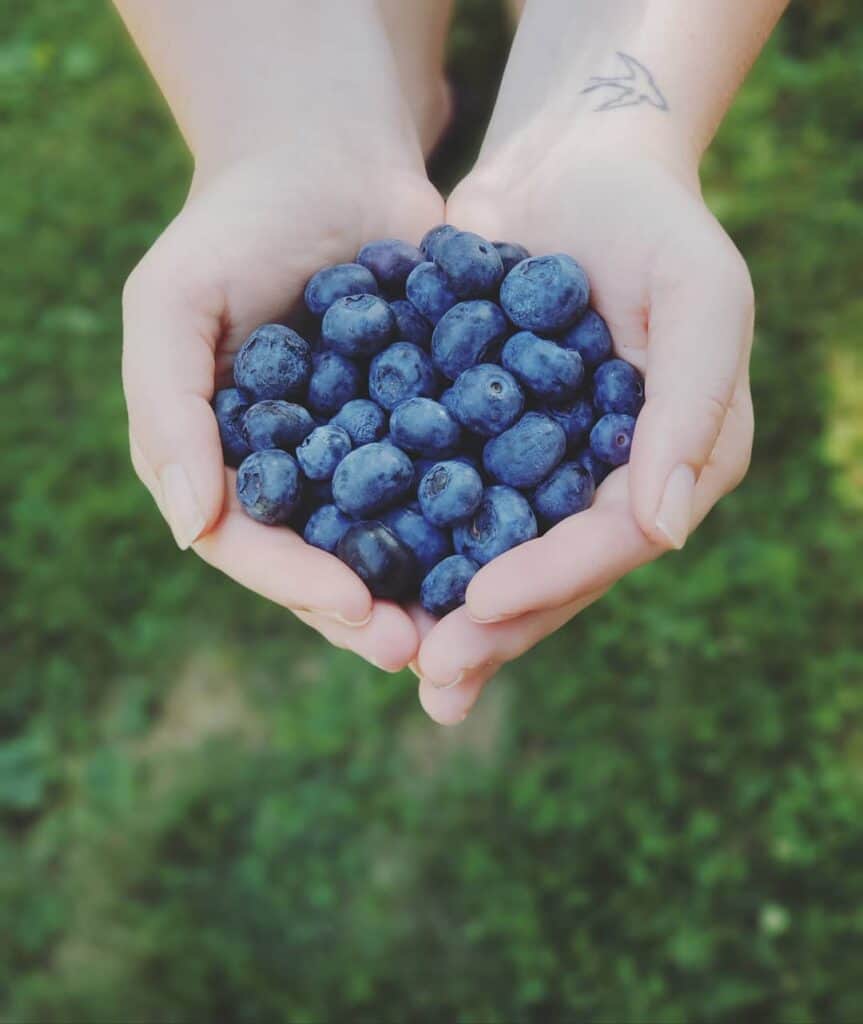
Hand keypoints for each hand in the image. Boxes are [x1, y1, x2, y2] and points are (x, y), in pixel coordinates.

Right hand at [123, 142, 441, 670]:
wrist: (329, 160)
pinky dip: (486, 518)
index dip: (299, 584)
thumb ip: (169, 411)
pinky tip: (527, 544)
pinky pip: (458, 482)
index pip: (255, 547)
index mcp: (231, 466)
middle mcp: (301, 478)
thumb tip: (191, 527)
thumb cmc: (237, 227)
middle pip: (330, 563)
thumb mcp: (173, 302)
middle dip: (375, 610)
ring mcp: (370, 458)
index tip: (356, 608)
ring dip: (435, 587)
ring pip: (400, 542)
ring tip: (480, 622)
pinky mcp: (433, 428)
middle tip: (428, 647)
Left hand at [415, 136, 753, 722]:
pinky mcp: (475, 441)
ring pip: (488, 552)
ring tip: (387, 657)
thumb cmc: (648, 217)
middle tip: (428, 678)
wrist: (569, 162)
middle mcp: (600, 483)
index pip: (611, 541)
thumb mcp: (698, 294)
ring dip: (439, 609)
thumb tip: (663, 530)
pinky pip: (438, 499)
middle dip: (490, 627)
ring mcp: (536, 468)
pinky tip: (352, 574)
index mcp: (667, 465)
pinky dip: (401, 538)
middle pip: (547, 571)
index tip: (479, 606)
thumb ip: (691, 407)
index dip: (550, 578)